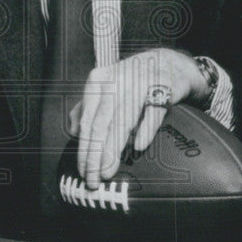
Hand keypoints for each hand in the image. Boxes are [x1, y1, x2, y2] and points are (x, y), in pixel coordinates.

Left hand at [67, 48, 210, 189]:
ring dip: (114, 150)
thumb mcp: (105, 87)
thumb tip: (72, 131)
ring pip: (123, 122)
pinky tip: (137, 148)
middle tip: (93, 178)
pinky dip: (144, 131)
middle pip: (102, 124)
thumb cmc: (132, 80)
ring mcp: (140, 83)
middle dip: (95, 155)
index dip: (84, 148)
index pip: (87, 120)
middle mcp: (116, 79)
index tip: (83, 170)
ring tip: (108, 171)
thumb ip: (86, 107)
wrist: (169, 63)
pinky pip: (152, 114)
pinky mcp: (163, 88)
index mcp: (98, 80)